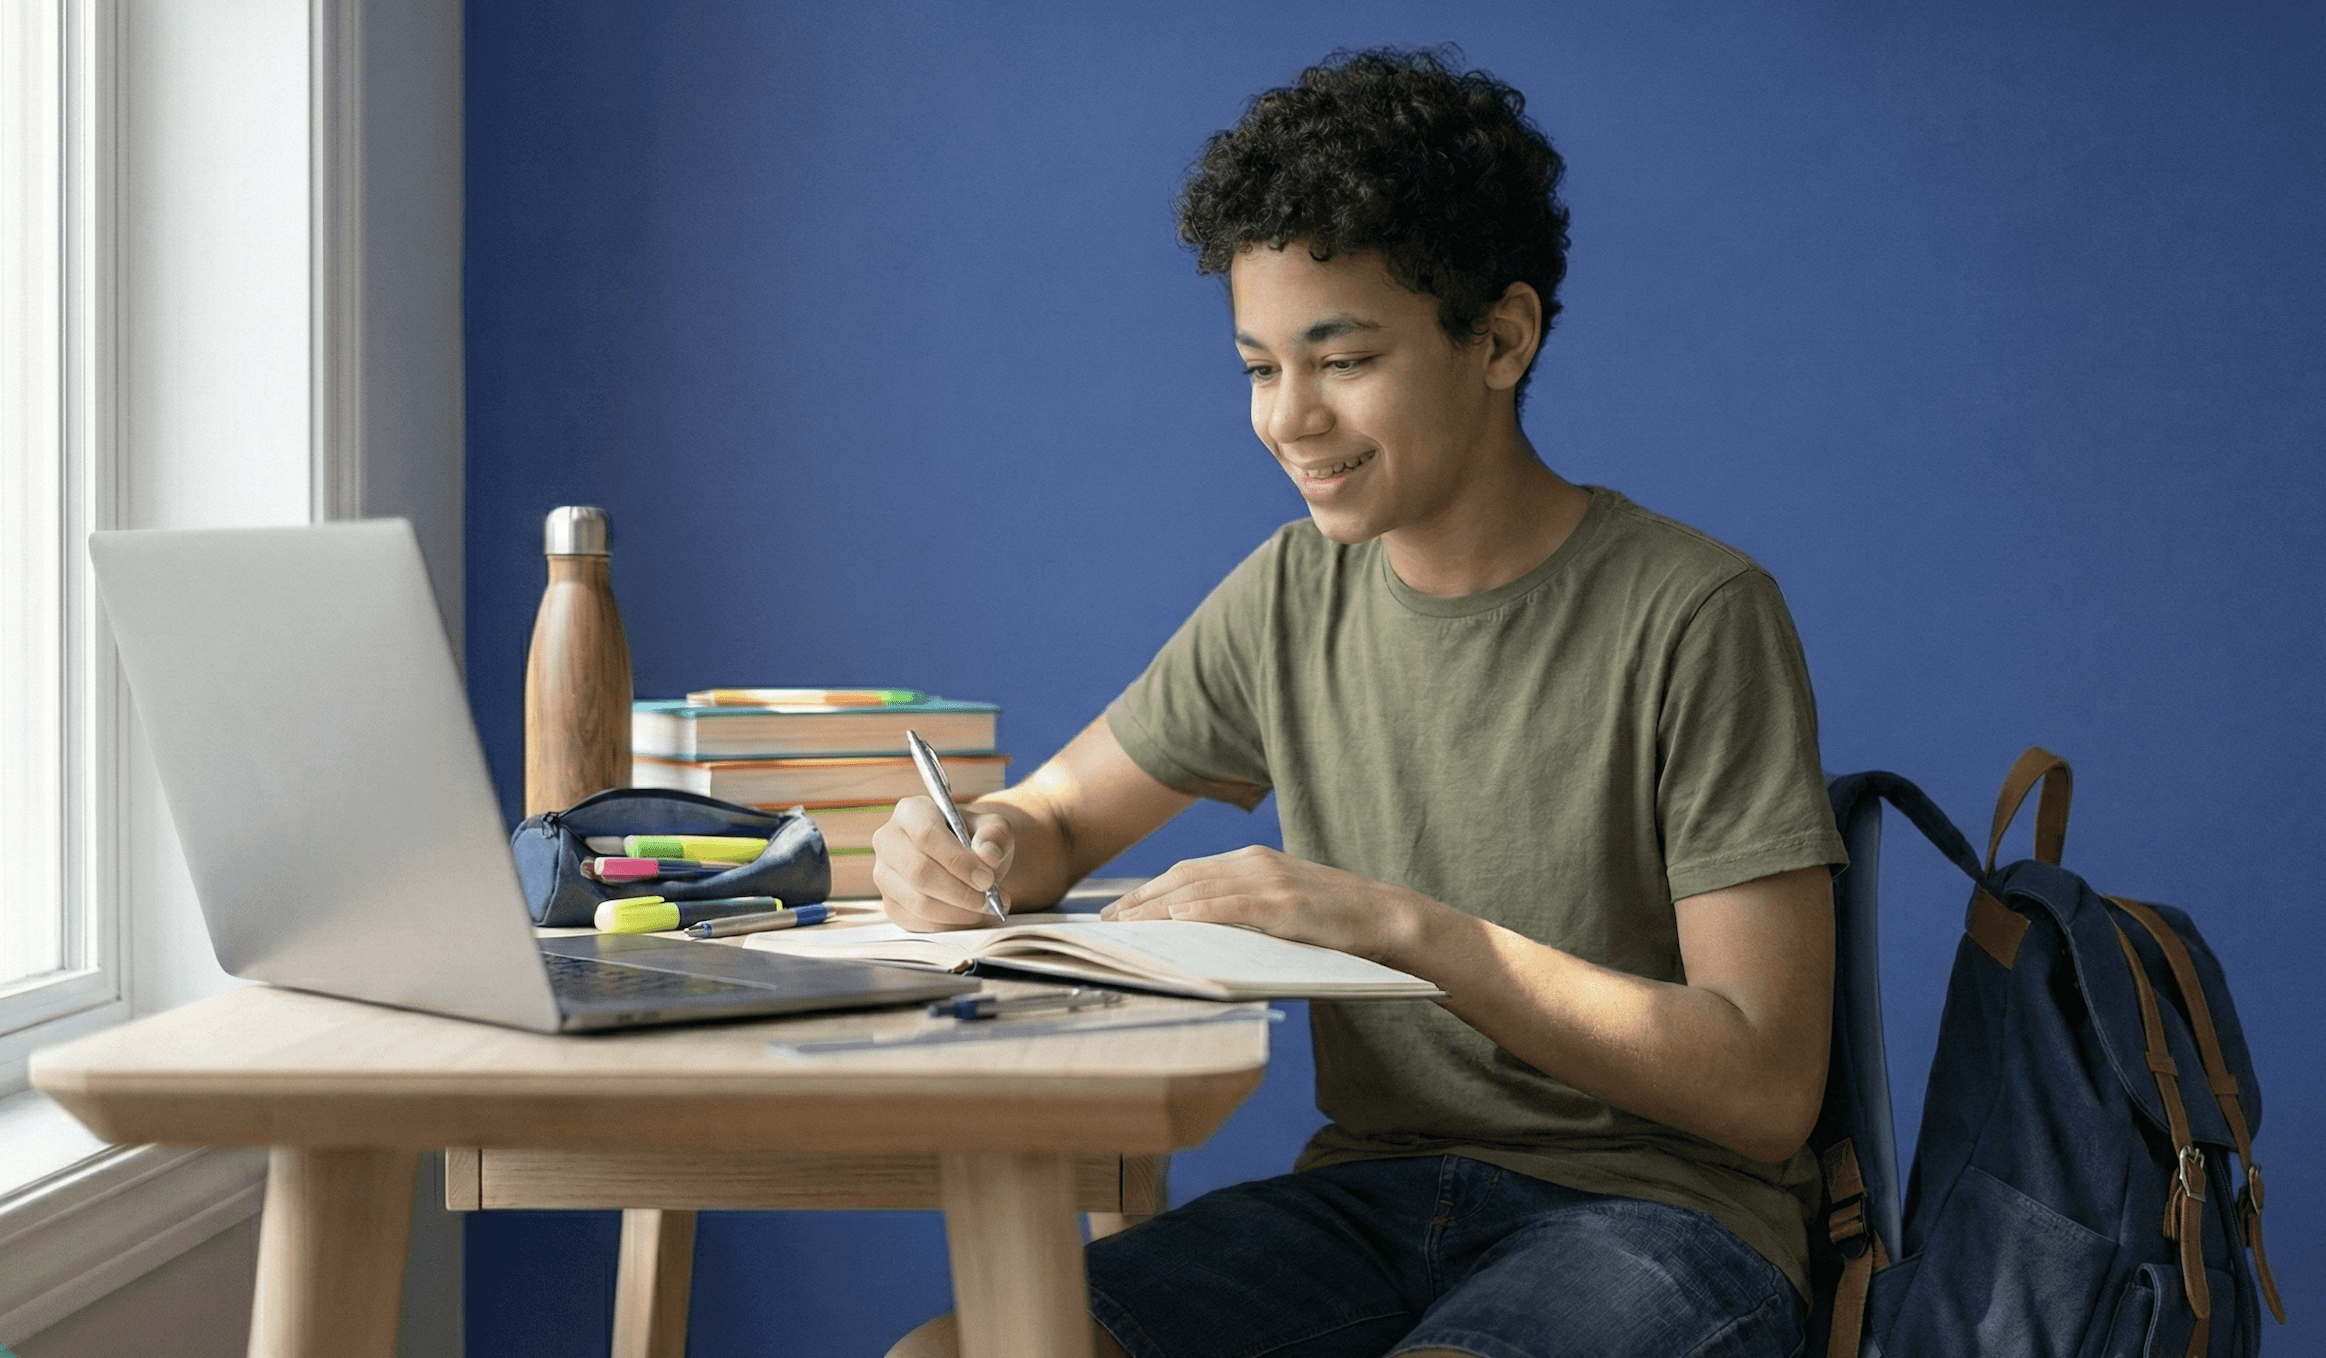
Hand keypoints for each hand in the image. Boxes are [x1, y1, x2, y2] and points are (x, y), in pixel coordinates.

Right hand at [873, 796, 1012, 931]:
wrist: (967, 862)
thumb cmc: (976, 840)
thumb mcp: (994, 829)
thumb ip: (994, 836)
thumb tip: (987, 855)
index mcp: (910, 811)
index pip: (926, 835)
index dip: (957, 860)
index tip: (986, 879)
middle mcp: (888, 840)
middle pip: (919, 872)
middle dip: (959, 892)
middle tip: (989, 900)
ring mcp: (884, 874)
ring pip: (918, 902)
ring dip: (957, 912)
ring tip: (986, 909)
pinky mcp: (890, 903)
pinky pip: (917, 922)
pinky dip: (948, 925)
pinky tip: (970, 917)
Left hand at [1099, 845, 1425, 964]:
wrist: (1383, 917)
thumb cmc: (1330, 920)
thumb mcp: (1278, 906)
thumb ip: (1241, 910)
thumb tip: (1193, 929)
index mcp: (1251, 862)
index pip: (1185, 874)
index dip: (1147, 891)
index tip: (1116, 910)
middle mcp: (1254, 864)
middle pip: (1182, 880)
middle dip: (1140, 900)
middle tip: (1105, 922)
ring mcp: (1270, 882)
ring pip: (1200, 892)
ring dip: (1158, 909)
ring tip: (1126, 926)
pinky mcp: (1286, 905)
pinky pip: (1236, 907)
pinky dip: (1205, 912)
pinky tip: (1179, 920)